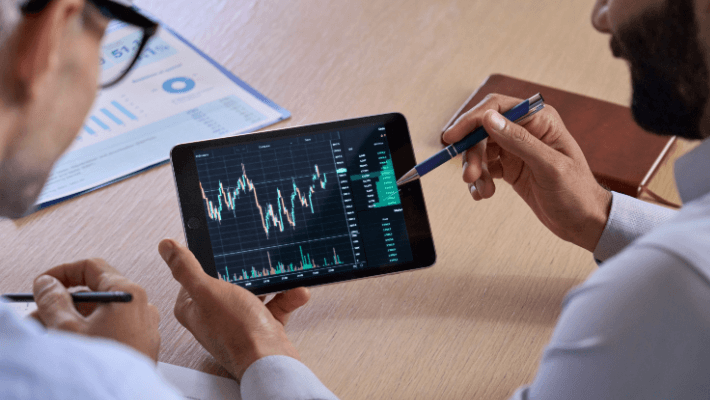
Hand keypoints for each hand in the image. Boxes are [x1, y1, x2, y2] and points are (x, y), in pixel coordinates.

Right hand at [31, 259, 160, 360]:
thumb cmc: (102, 367)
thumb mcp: (67, 329)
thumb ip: (54, 300)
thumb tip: (48, 283)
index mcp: (128, 294)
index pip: (93, 267)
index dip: (63, 272)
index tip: (43, 284)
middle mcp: (142, 306)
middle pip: (96, 293)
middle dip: (63, 304)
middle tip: (37, 317)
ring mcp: (145, 327)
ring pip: (103, 315)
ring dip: (74, 321)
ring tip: (48, 338)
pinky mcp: (143, 346)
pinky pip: (114, 331)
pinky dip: (91, 334)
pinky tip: (71, 349)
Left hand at [158, 239, 309, 381]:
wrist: (269, 361)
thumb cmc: (236, 331)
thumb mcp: (208, 290)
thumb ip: (186, 268)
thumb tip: (166, 246)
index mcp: (193, 308)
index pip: (195, 276)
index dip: (208, 261)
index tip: (222, 249)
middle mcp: (213, 317)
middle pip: (227, 283)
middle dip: (245, 272)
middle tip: (254, 260)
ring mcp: (238, 322)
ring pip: (254, 294)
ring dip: (270, 283)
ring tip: (280, 274)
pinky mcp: (261, 328)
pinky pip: (274, 306)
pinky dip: (286, 297)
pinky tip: (296, 291)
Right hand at [442, 93, 611, 251]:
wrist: (583, 222)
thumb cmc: (576, 193)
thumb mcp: (549, 166)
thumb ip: (519, 140)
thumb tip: (489, 118)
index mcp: (539, 120)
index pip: (496, 108)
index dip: (471, 120)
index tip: (452, 137)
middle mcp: (526, 130)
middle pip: (483, 131)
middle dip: (472, 153)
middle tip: (469, 176)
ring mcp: (517, 149)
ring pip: (480, 151)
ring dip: (476, 170)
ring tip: (483, 191)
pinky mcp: (510, 167)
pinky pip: (485, 167)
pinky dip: (479, 180)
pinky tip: (483, 193)